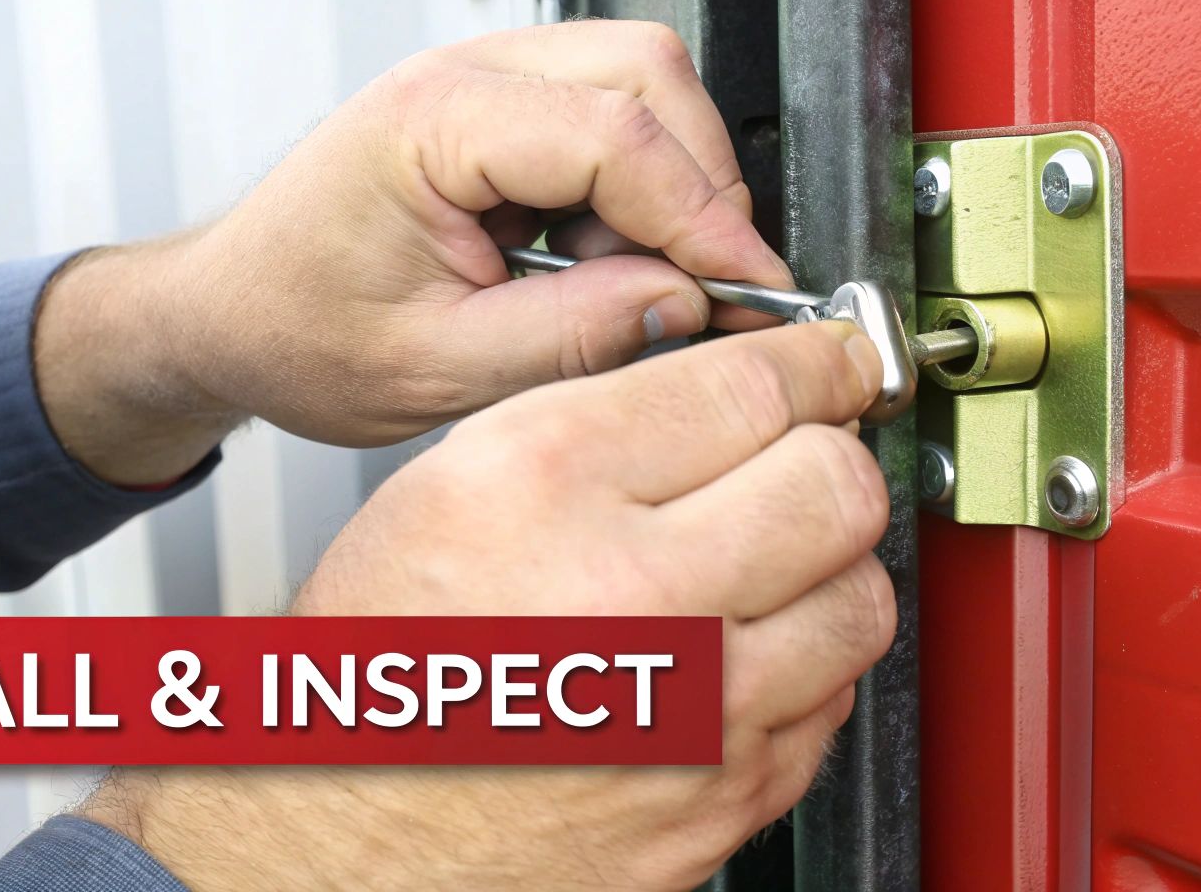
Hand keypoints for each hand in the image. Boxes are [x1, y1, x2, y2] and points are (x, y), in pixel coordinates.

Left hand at [32, 21, 793, 483]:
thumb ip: (566, 336)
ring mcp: (482, 86)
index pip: (615, 135)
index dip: (702, 216)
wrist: (231, 315)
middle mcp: (460, 79)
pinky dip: (635, 195)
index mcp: (432, 122)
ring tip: (626, 288)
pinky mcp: (500, 115)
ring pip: (641, 88)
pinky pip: (609, 122)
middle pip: (647, 76)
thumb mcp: (433, 369)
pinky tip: (598, 268)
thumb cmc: (293, 329)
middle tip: (710, 288)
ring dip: (670, 188)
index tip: (747, 286)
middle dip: (702, 186)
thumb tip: (682, 308)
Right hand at [80, 321, 896, 890]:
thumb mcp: (447, 486)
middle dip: (827, 456)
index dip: (814, 361)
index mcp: (546, 488)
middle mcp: (633, 598)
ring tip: (764, 563)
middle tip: (799, 457)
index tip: (831, 360)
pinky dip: (802, 668)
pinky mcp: (725, 799)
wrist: (340, 840)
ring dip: (826, 565)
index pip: (751, 387)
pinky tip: (736, 656)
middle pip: (836, 484)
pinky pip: (831, 702)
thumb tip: (735, 387)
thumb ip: (599, 419)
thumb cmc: (379, 671)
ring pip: (861, 596)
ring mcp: (695, 713)